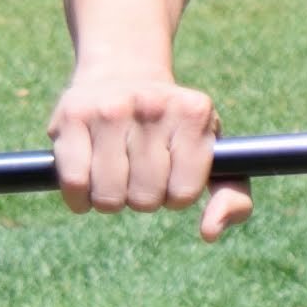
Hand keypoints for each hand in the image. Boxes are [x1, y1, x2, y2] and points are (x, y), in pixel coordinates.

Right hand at [50, 63, 251, 238]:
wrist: (123, 74)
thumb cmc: (174, 129)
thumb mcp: (213, 153)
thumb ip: (233, 197)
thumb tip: (209, 232)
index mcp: (195, 112)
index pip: (184, 194)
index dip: (175, 196)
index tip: (172, 177)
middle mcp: (154, 105)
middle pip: (145, 198)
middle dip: (143, 199)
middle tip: (140, 174)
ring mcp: (110, 108)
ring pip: (109, 196)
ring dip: (111, 201)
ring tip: (117, 177)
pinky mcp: (73, 116)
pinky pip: (75, 183)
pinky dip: (79, 199)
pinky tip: (88, 187)